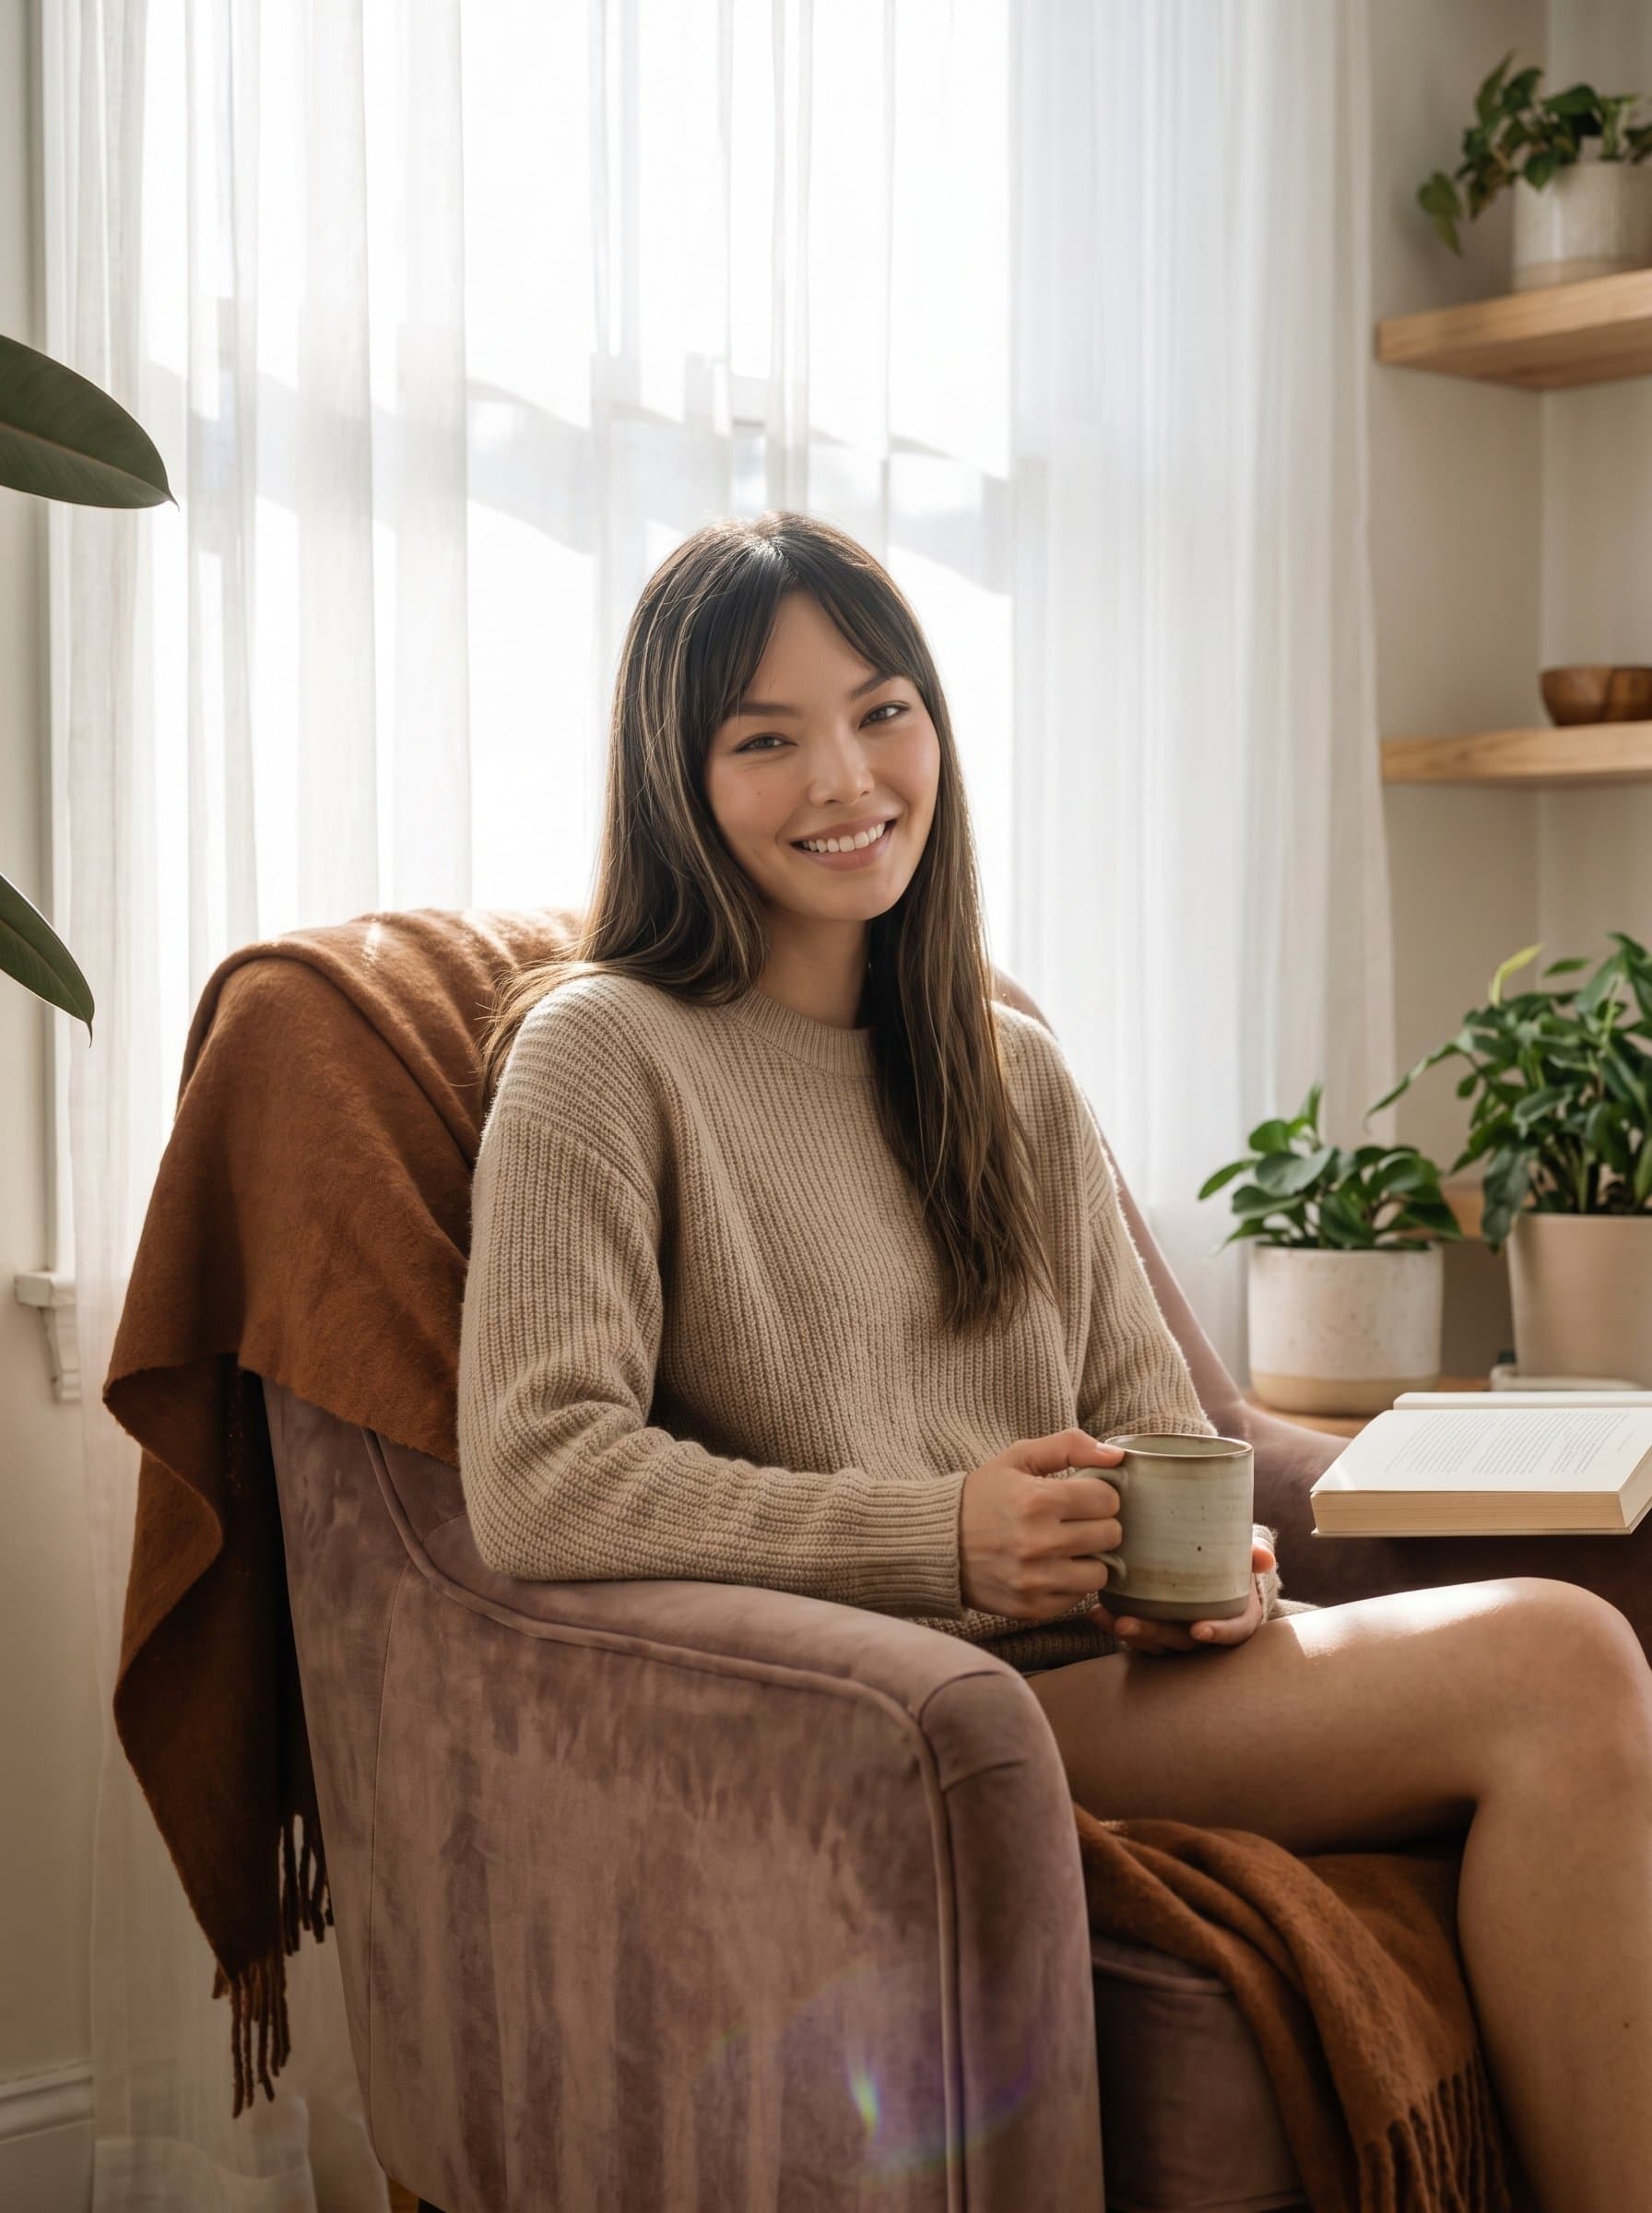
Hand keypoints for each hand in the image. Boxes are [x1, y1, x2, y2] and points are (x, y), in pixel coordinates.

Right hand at [958, 1428, 1128, 1620]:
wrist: (935, 1544)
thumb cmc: (982, 1496)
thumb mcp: (1018, 1458)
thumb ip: (1068, 1446)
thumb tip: (1116, 1455)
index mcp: (1036, 1500)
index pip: (1107, 1499)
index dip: (1099, 1494)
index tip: (1082, 1495)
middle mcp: (1038, 1543)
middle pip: (1110, 1535)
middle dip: (1099, 1524)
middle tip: (1076, 1520)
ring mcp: (1035, 1581)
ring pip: (1101, 1573)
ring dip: (1090, 1557)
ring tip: (1068, 1546)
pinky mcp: (1031, 1608)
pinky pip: (1078, 1597)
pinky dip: (1071, 1583)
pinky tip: (1051, 1567)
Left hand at [1086, 1538, 1275, 1657]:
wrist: (1216, 1565)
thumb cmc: (1234, 1561)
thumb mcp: (1246, 1555)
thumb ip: (1255, 1553)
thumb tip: (1265, 1558)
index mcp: (1238, 1618)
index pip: (1233, 1633)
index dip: (1218, 1633)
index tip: (1198, 1629)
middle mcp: (1207, 1633)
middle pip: (1181, 1642)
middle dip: (1153, 1634)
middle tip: (1126, 1622)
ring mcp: (1179, 1636)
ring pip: (1154, 1642)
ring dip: (1129, 1631)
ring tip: (1104, 1616)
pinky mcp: (1156, 1630)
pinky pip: (1136, 1634)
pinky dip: (1114, 1623)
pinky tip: (1096, 1611)